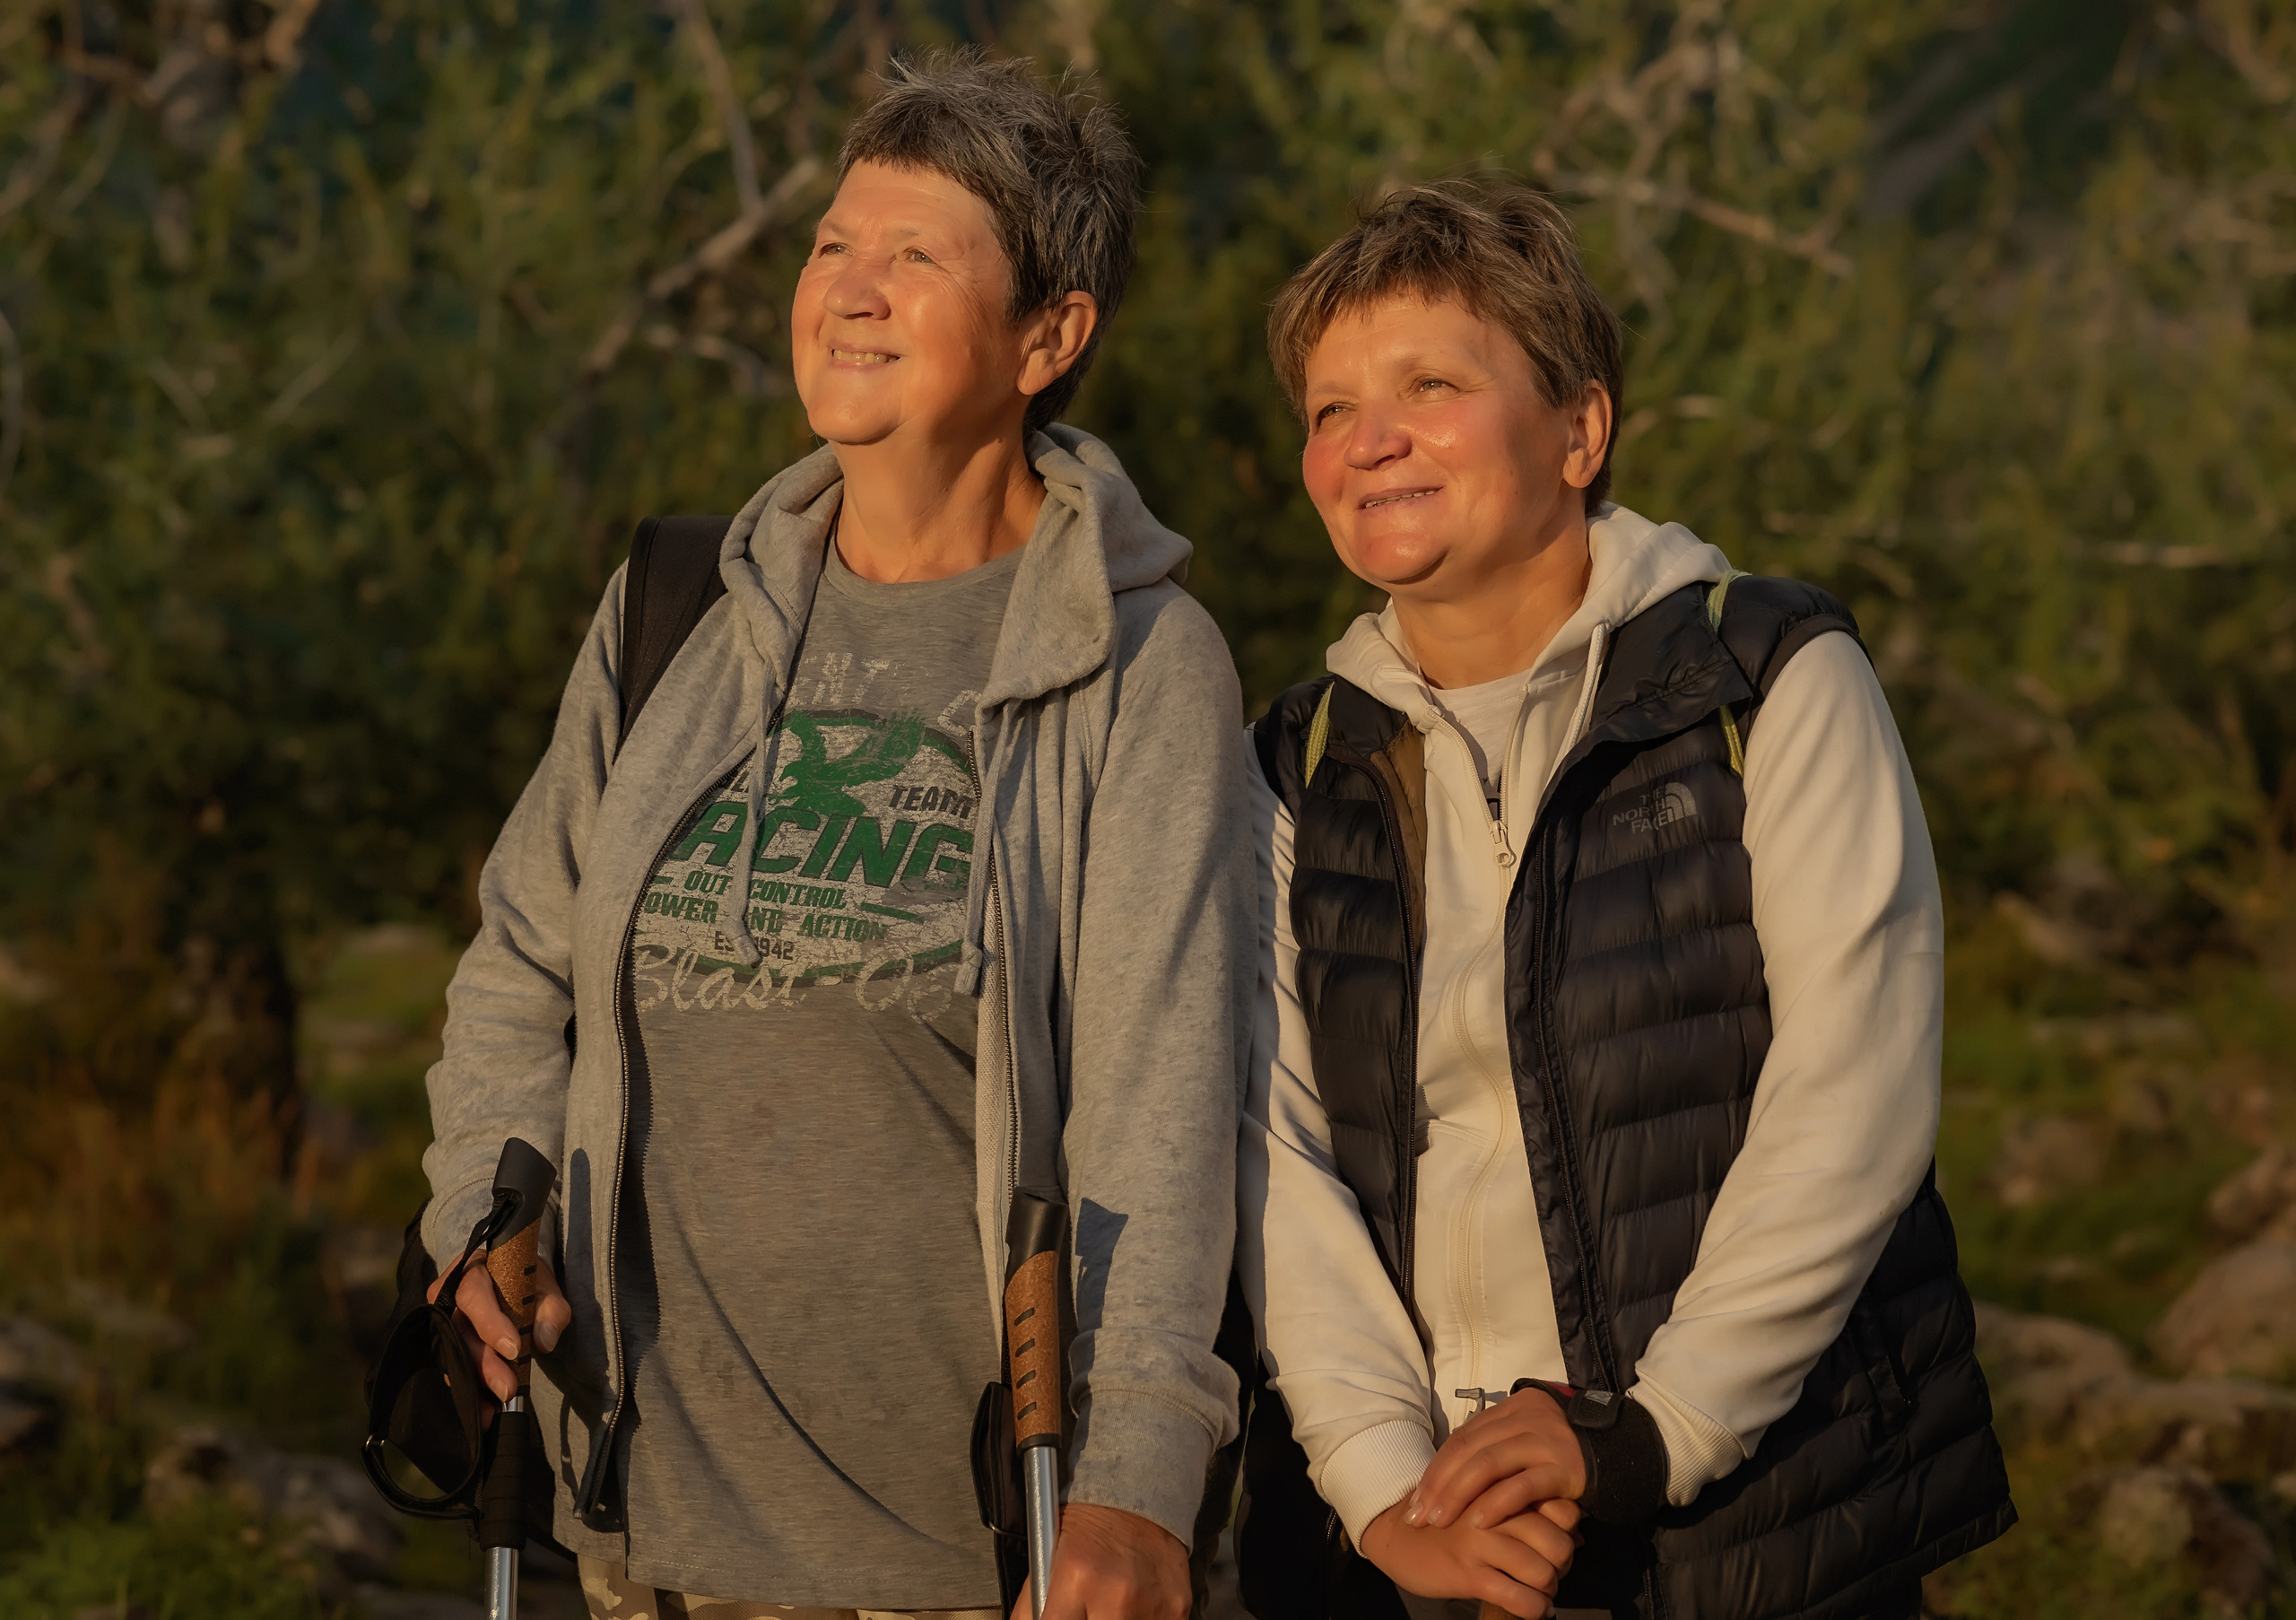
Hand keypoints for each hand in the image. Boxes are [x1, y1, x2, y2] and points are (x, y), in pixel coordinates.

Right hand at [427, 1249, 573, 1403]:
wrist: (513, 1279)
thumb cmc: (527, 1281)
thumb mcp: (546, 1289)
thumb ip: (550, 1310)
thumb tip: (544, 1341)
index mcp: (472, 1269)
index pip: (474, 1295)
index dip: (490, 1324)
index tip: (514, 1350)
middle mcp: (448, 1294)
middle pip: (460, 1331)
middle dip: (484, 1364)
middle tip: (507, 1390)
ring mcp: (443, 1319)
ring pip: (453, 1353)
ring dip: (473, 1383)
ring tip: (491, 1410)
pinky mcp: (445, 1341)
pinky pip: (452, 1365)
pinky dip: (469, 1387)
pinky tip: (482, 1408)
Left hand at [1015, 1502, 1189, 1619]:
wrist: (1141, 1491)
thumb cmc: (1092, 1522)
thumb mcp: (1048, 1553)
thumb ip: (1032, 1602)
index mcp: (1077, 1577)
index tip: (1060, 1617)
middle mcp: (1116, 1594)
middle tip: (1087, 1612)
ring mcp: (1150, 1605)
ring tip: (1110, 1605)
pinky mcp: (1177, 1609)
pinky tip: (1135, 1605)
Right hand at [1358, 1494, 1579, 1617]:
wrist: (1396, 1532)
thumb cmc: (1450, 1521)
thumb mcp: (1488, 1504)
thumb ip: (1529, 1512)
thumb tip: (1579, 1536)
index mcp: (1502, 1490)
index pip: (1562, 1510)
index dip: (1569, 1531)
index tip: (1556, 1543)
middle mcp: (1495, 1513)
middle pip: (1559, 1543)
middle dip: (1562, 1565)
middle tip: (1550, 1572)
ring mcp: (1481, 1544)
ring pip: (1542, 1572)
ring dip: (1548, 1590)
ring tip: (1541, 1592)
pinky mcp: (1467, 1573)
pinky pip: (1517, 1598)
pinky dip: (1534, 1609)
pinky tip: (1533, 1609)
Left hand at [1407, 1389, 1585, 1532]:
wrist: (1621, 1454)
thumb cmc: (1561, 1456)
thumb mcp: (1524, 1443)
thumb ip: (1493, 1449)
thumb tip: (1445, 1476)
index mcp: (1509, 1410)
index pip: (1461, 1439)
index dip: (1434, 1470)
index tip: (1415, 1500)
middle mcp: (1523, 1419)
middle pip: (1467, 1450)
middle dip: (1438, 1485)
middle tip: (1418, 1517)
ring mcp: (1543, 1440)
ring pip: (1488, 1464)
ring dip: (1458, 1495)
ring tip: (1438, 1521)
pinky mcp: (1563, 1467)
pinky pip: (1523, 1485)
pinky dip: (1497, 1503)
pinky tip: (1478, 1522)